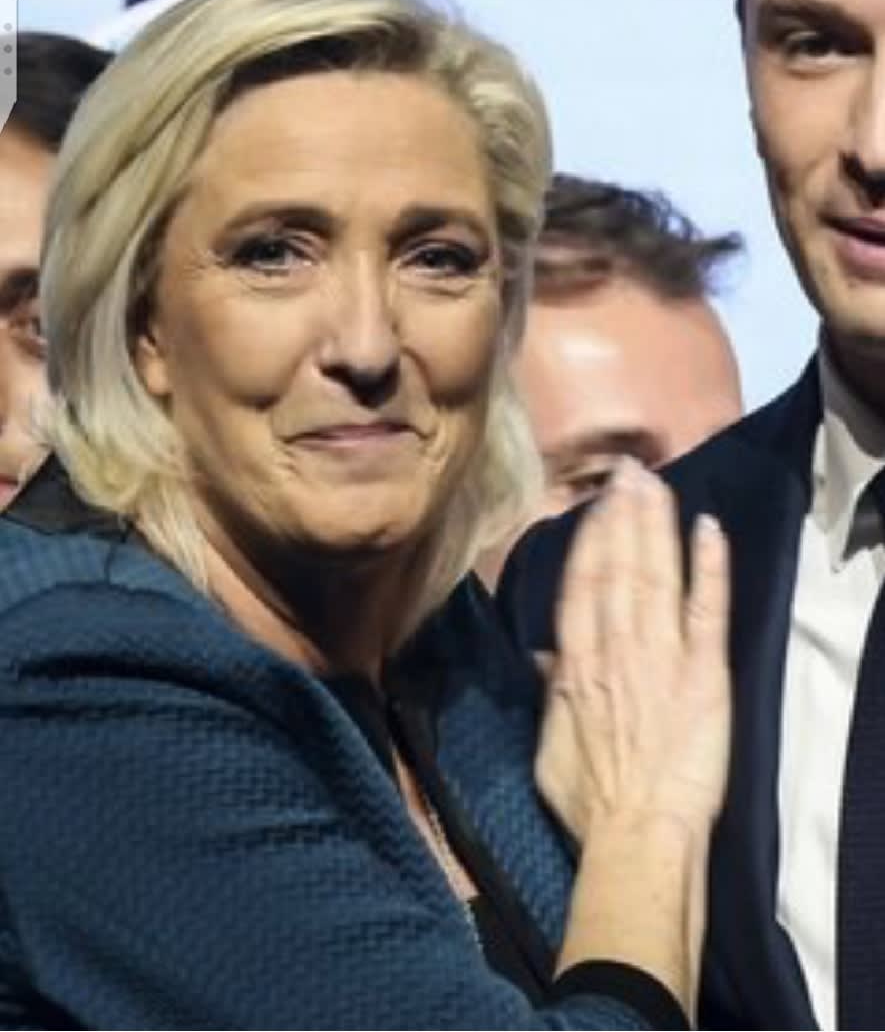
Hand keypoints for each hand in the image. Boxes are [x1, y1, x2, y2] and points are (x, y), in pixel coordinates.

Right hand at [535, 458, 730, 844]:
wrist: (640, 835)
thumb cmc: (590, 799)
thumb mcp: (548, 745)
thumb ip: (551, 694)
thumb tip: (547, 657)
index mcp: (576, 664)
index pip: (581, 585)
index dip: (589, 539)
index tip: (596, 504)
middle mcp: (615, 649)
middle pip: (616, 568)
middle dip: (621, 515)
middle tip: (627, 471)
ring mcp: (660, 657)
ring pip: (654, 577)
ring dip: (653, 526)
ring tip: (653, 483)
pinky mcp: (704, 674)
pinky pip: (705, 611)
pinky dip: (707, 568)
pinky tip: (707, 529)